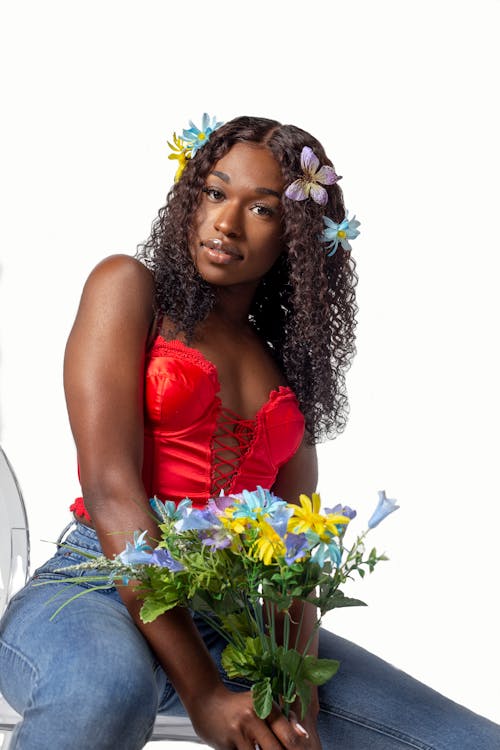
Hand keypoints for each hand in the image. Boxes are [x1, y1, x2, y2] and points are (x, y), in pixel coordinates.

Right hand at [187, 684, 314, 749]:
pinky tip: (246, 748)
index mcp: (266, 705)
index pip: (288, 736)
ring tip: (261, 747)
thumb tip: (304, 735)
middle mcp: (253, 716)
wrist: (206, 701)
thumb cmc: (238, 705)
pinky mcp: (227, 744)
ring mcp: (239, 731)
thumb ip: (283, 718)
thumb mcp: (261, 704)